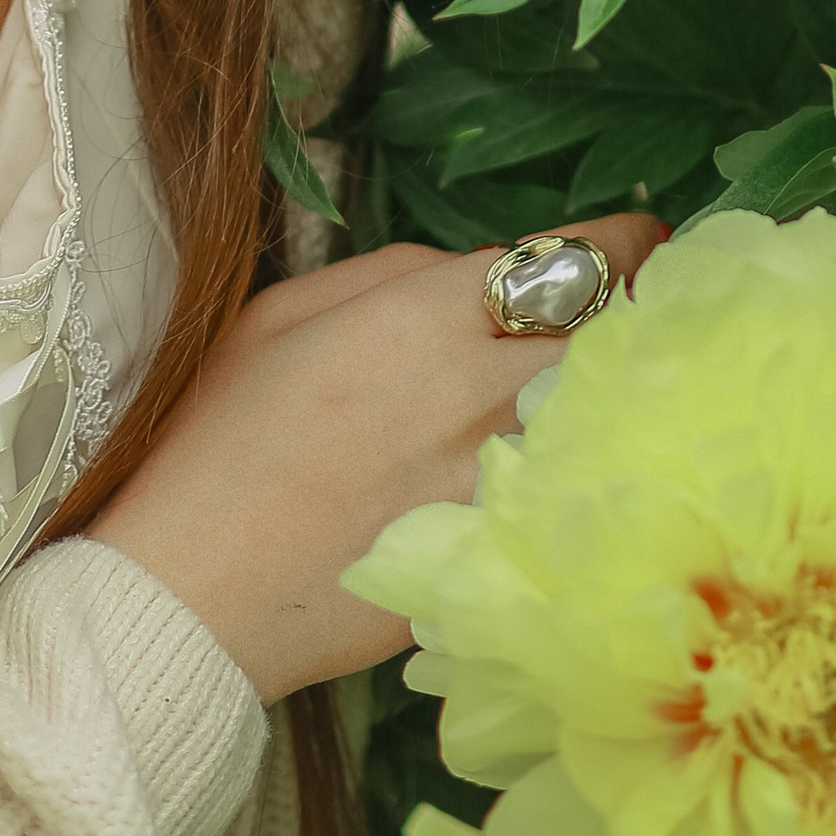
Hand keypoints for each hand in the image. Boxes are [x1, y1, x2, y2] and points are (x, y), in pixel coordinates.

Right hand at [86, 217, 660, 706]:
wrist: (191, 593)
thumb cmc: (220, 438)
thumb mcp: (285, 312)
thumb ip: (396, 274)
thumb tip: (470, 274)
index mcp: (429, 317)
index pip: (577, 263)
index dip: (626, 245)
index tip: (644, 242)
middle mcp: (483, 398)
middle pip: (610, 340)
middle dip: (630, 318)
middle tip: (631, 313)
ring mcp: (496, 490)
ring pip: (597, 422)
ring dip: (606, 399)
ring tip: (600, 393)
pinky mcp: (492, 563)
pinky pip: (562, 499)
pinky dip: (575, 478)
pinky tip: (565, 480)